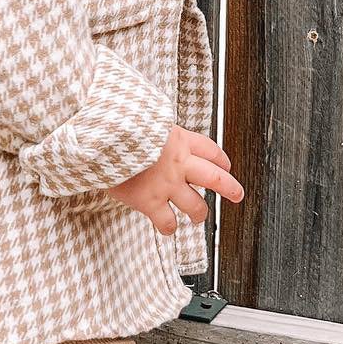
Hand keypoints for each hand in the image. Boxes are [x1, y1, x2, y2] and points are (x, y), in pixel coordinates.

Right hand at [107, 126, 243, 234]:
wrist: (105, 135)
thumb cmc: (118, 121)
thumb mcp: (145, 116)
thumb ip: (154, 126)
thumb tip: (146, 117)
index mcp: (179, 139)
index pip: (209, 149)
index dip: (220, 158)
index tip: (225, 165)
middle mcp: (179, 163)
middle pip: (215, 178)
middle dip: (230, 188)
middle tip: (237, 194)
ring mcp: (166, 184)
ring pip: (195, 205)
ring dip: (199, 213)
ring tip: (198, 216)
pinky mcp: (149, 200)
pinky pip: (167, 221)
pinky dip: (168, 227)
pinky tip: (167, 228)